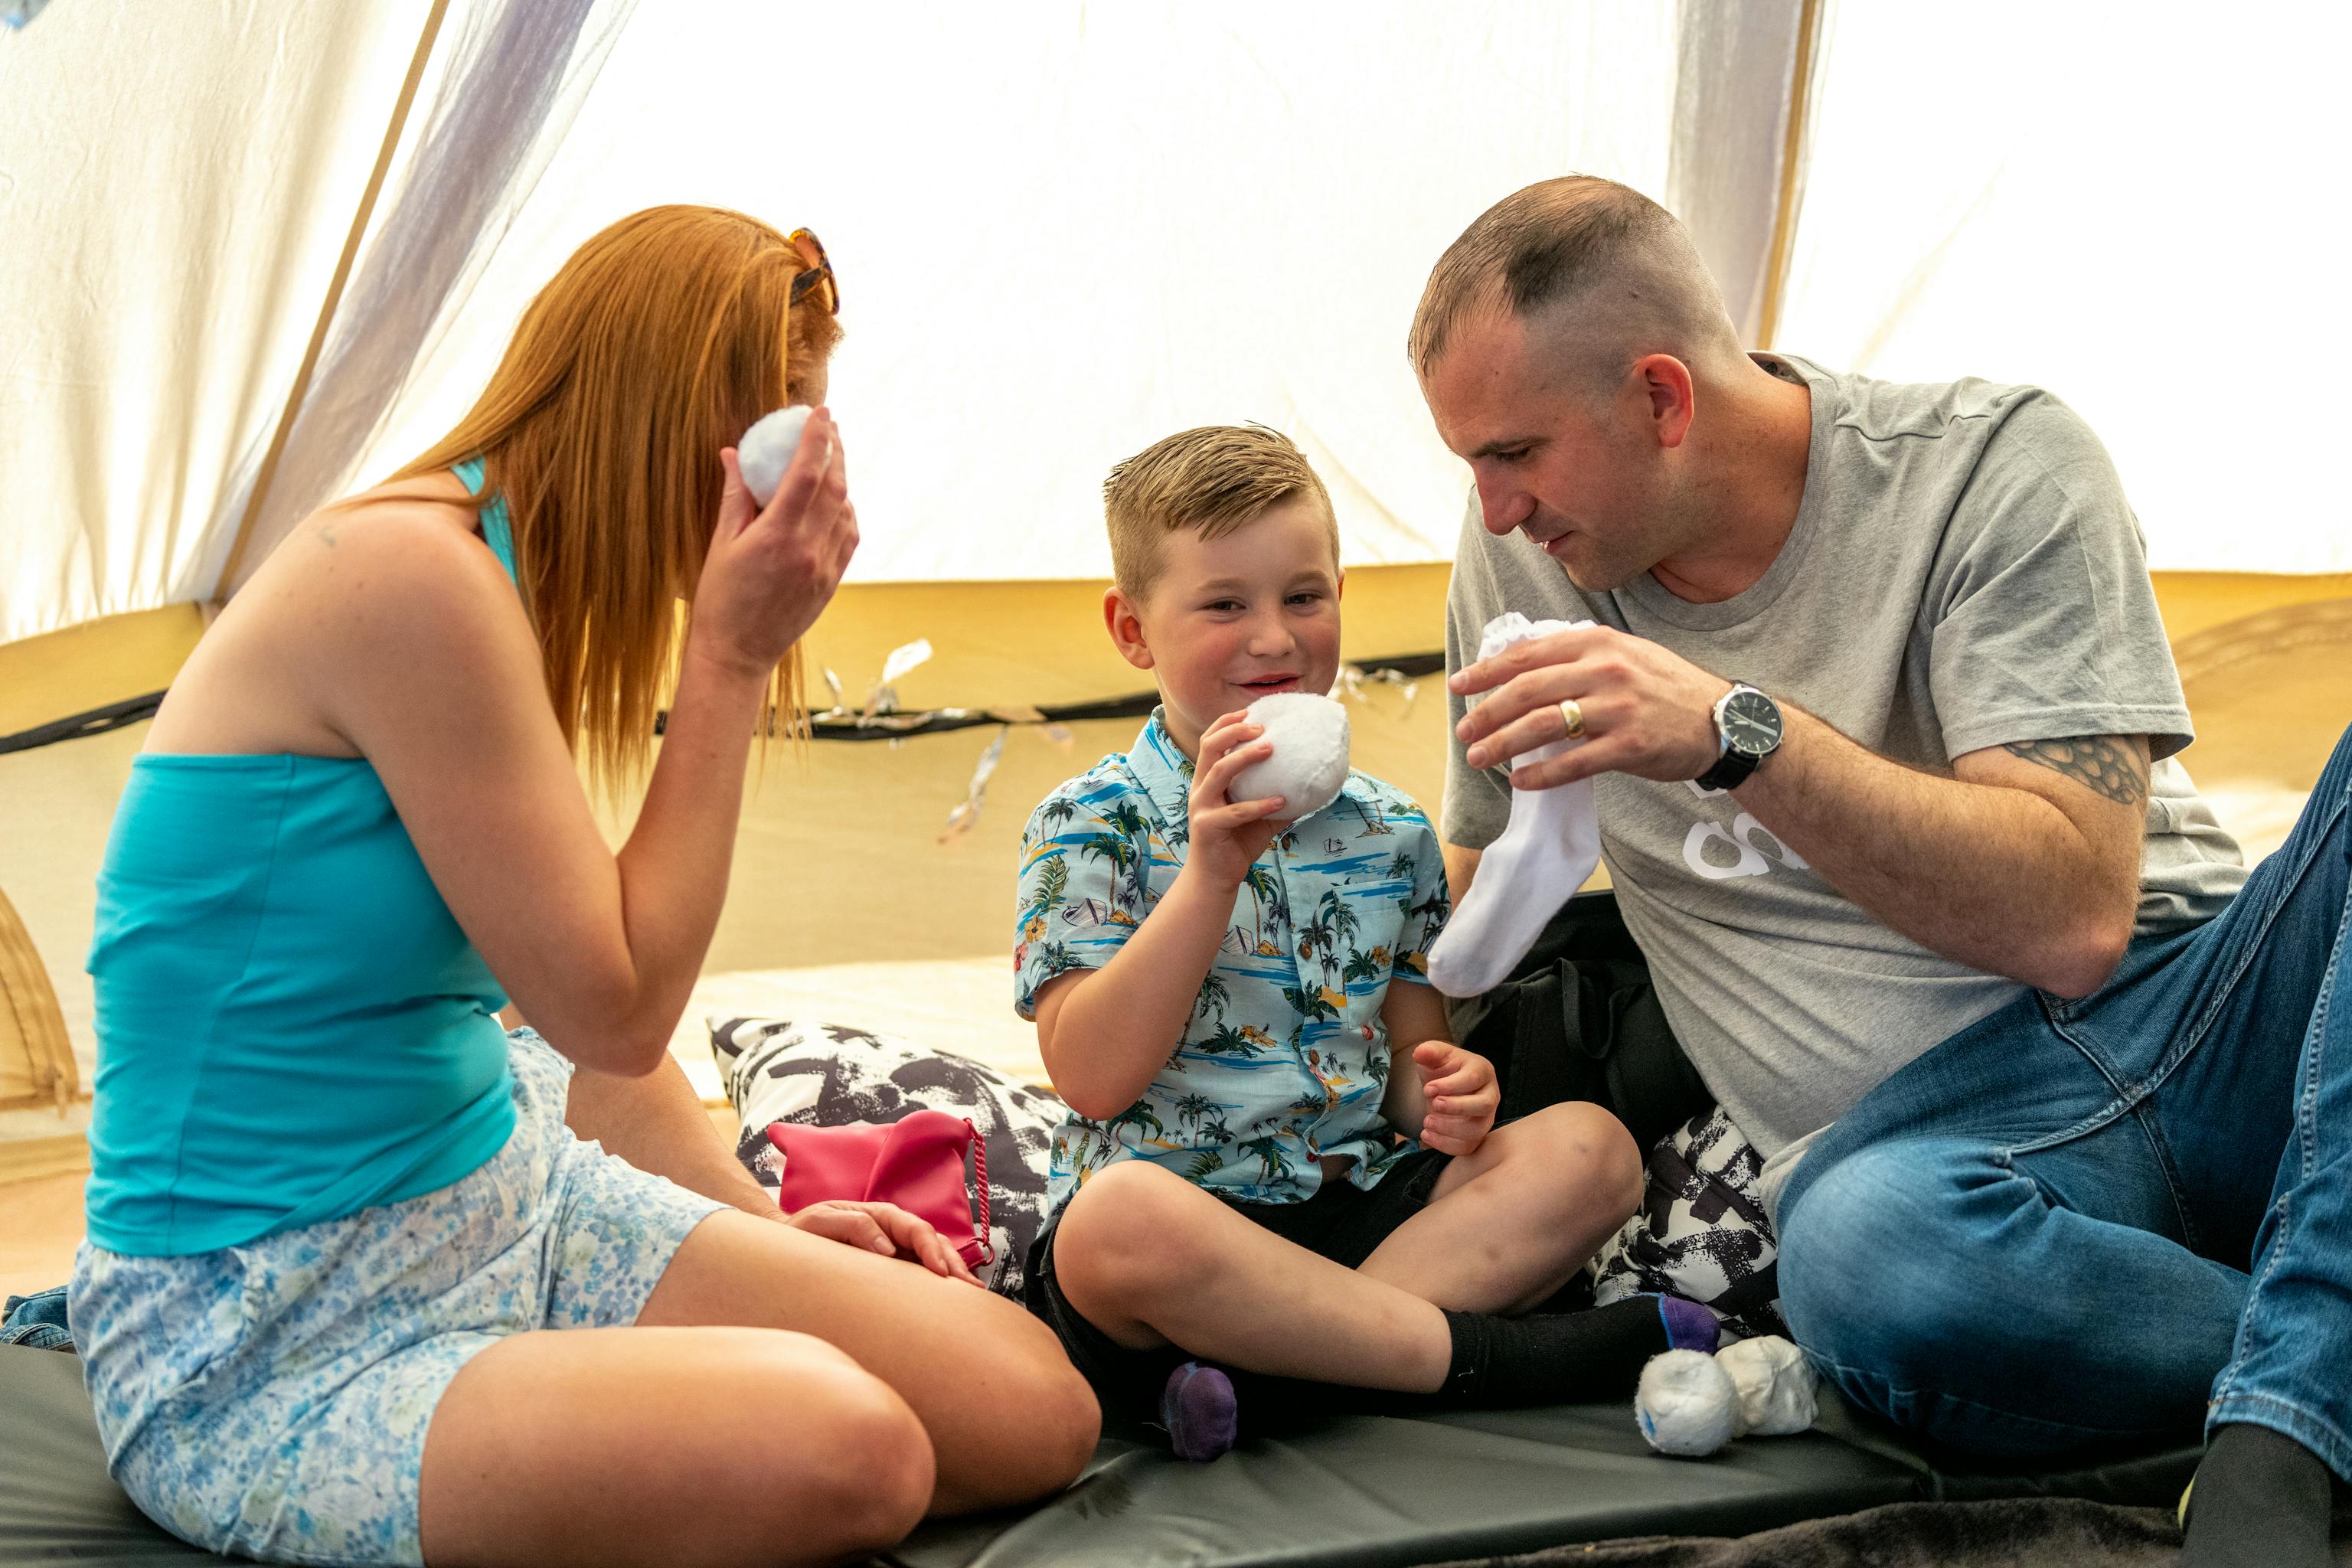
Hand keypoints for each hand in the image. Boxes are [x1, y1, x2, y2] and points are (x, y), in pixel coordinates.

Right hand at [690, 408, 858, 676]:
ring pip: (846, 511)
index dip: (816, 438)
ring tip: (832, 459)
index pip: (806, 474)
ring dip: (842, 480)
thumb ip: (734, 496)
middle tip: (830, 426)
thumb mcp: (720, 544)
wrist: (737, 654)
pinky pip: (849, 537)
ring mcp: (825, 568)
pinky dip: (846, 512)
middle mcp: (808, 550)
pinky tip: (835, 501)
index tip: (819, 412)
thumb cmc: (719, 599)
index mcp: (777, 536)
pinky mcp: (832, 584)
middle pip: (834, 487)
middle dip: (835, 450)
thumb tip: (732, 453)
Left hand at [786, 1199, 983, 1286]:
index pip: (915, 1228)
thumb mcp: (820, 1222)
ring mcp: (896, 1251)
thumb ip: (853, 1226)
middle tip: (970, 1289)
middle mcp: (894, 1232)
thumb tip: (888, 1248)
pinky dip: (939, 1284)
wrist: (786, 1246)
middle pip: (933, 1243)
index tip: (940, 1273)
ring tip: (972, 1296)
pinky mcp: (892, 1271)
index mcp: (880, 1215)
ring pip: (933, 1258)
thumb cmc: (801, 1233)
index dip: (931, 1249)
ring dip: (953, 1274)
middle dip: (954, 1264)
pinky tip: (953, 1300)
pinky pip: (920, 1274)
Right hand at [1183, 710, 1286, 889]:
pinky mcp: (1208, 827)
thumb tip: (1312, 786)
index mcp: (1208, 781)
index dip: (1226, 723)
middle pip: (1210, 748)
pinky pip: (1236, 812)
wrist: (1215, 878)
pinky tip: (1282, 800)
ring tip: (1270, 748)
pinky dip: (1259, 804)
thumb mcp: (1260, 817)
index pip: (1210, 742)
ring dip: (1245, 757)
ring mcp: (1201, 807)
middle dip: (1233, 731)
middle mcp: (1201, 789)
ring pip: (1220, 772)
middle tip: (1260, 726)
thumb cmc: (1237, 843)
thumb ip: (1278, 800)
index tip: (1249, 711)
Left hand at [1411, 1041, 1498, 1155]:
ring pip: (1477, 1130)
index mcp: (1482, 1070)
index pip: (1473, 1078)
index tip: (1427, 1089)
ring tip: (1426, 1121)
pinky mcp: (1476, 1136)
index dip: (1450, 1085)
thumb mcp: (1435, 1056)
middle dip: (1457, 1107)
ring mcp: (1486, 1117)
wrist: (1443, 1087)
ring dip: (1449, 1129)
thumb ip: (1429, 1051)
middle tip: (1433, 1104)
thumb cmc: (1443, 1069)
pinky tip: (1426, 1135)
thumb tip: (1420, 1052)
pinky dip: (1445, 1145)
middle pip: (1484, 1105)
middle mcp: (1490, 1095)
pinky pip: (1467, 1147)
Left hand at [1450, 623, 1733, 790]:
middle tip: (1462, 730)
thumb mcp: (1626, 652)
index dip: (1487, 670)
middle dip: (1486, 712)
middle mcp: (1606, 670)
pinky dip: (1541, 773)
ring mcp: (1619, 708)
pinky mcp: (1631, 747)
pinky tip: (1520, 780)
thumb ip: (1579, 655)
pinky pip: (1573, 762)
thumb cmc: (1666, 688)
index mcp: (1598, 643)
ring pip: (1543, 725)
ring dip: (1503, 743)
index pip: (1528, 654)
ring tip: (1480, 757)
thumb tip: (1522, 666)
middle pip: (1527, 690)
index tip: (1460, 684)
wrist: (1723, 720)